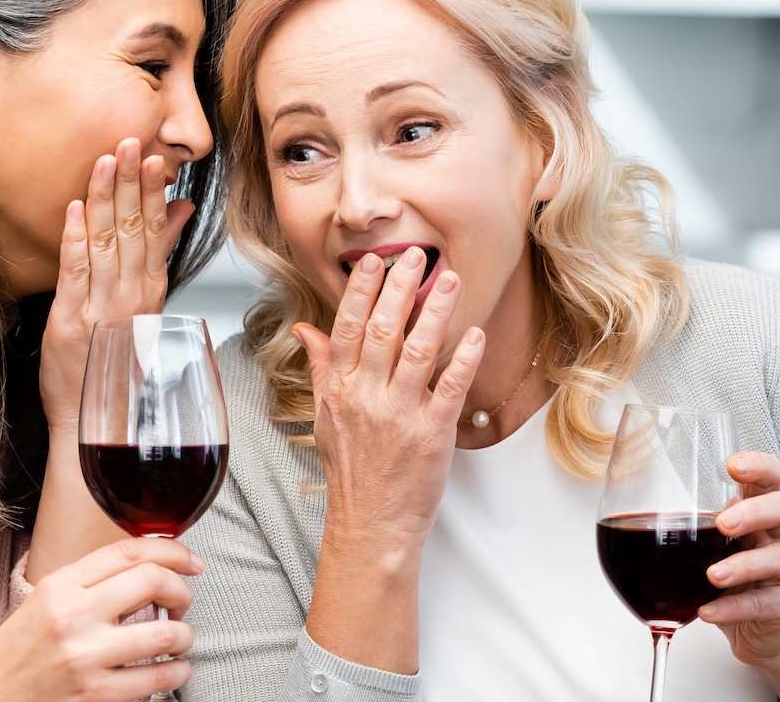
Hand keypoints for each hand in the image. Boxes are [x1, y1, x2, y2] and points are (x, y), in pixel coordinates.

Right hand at [0, 537, 203, 701]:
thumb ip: (93, 580)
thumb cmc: (20, 651)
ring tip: (178, 638)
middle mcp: (73, 615)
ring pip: (165, 633)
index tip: (191, 560)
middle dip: (182, 590)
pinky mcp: (95, 696)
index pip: (130, 551)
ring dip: (184, 635)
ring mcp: (85, 657)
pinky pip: (157, 678)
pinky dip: (177, 671)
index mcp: (61, 585)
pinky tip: (172, 669)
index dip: (172, 550)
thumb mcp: (47, 600)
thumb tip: (152, 563)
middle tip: (181, 602)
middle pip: (153, 580)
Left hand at [39, 138, 194, 429]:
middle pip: (134, 231)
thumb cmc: (118, 367)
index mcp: (150, 294)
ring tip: (108, 160)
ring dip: (107, 198)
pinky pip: (75, 272)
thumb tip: (177, 213)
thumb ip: (158, 255)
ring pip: (107, 243)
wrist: (96, 421)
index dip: (154, 194)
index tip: (156, 159)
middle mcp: (130, 299)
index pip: (155, 234)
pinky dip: (76, 238)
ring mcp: (100, 309)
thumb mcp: (145, 307)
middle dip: (132, 183)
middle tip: (132, 142)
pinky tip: (76, 208)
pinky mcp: (69, 321)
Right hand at [293, 247, 485, 550]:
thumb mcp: (325, 416)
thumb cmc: (352, 471)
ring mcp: (399, 416)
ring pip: (418, 352)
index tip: (372, 263)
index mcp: (340, 389)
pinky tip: (474, 333)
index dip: (360, 292)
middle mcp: (367, 398)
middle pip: (382, 331)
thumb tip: (305, 330)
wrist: (371, 524)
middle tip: (415, 256)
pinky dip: (464, 359)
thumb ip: (320, 367)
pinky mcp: (432, 435)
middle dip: (399, 289)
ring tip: (449, 280)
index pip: (347, 328)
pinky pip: (450, 389)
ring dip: (435, 312)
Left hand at [699, 451, 779, 664]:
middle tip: (723, 522)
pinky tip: (706, 611)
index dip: (759, 466)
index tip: (732, 466)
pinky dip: (732, 608)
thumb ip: (689, 518)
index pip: (772, 476)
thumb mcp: (714, 537)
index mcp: (761, 510)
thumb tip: (628, 496)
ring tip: (713, 575)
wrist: (764, 626)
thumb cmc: (735, 569)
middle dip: (754, 513)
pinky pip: (762, 605)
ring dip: (742, 565)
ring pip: (779, 560)